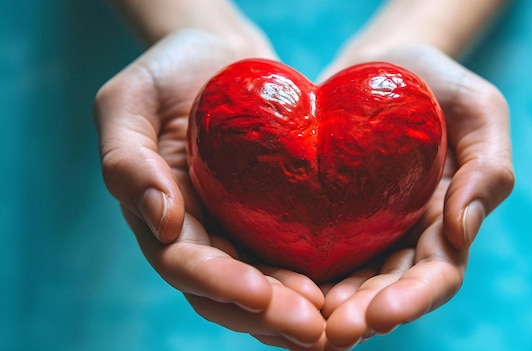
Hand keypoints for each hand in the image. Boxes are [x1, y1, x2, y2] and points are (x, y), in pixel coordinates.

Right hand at [94, 29, 326, 348]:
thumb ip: (127, 161)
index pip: (186, 266)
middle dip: (269, 316)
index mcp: (159, 218)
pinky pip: (294, 256)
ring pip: (266, 288)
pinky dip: (318, 280)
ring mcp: (238, 230)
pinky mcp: (273, 217)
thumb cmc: (168, 70)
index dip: (221, 285)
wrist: (219, 55)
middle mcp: (201, 235)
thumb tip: (162, 223)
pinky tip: (349, 290)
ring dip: (297, 313)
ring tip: (337, 323)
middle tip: (315, 330)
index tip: (261, 295)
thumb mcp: (129, 101)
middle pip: (229, 293)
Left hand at [319, 46, 514, 348]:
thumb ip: (487, 167)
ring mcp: (361, 231)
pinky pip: (307, 251)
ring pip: (343, 282)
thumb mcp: (477, 110)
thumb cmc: (434, 83)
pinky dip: (293, 273)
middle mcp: (401, 239)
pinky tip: (270, 285)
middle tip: (330, 334)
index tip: (380, 315)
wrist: (378, 65)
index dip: (411, 300)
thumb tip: (463, 231)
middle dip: (360, 316)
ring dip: (324, 308)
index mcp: (444, 224)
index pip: (434, 276)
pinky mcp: (322, 216)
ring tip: (297, 322)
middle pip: (384, 292)